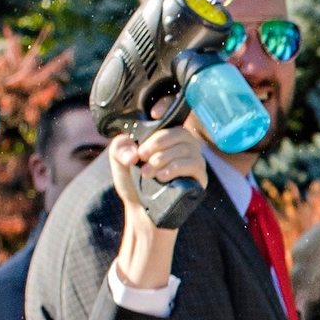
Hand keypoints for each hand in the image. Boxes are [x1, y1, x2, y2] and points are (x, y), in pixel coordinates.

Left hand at [103, 121, 204, 293]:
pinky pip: (193, 165)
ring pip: (186, 148)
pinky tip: (161, 176)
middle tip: (141, 156)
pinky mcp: (200, 178)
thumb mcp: (120, 162)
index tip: (153, 114)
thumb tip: (133, 153)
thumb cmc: (133, 183)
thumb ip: (119, 148)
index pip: (173, 115)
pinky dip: (175, 168)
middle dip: (157, 143)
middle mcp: (184, 146)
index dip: (166, 107)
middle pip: (179, 132)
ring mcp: (195, 161)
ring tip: (147, 173)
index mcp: (167, 136)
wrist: (142, 212)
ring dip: (163, 158)